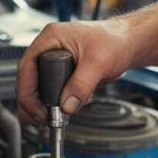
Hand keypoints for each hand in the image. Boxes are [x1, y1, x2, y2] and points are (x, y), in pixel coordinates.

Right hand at [15, 19, 138, 124]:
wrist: (130, 44)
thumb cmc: (116, 40)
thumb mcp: (98, 63)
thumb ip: (81, 85)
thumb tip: (67, 106)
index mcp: (51, 38)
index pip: (27, 67)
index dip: (28, 92)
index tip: (37, 111)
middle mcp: (50, 48)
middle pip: (30, 79)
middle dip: (34, 102)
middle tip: (42, 119)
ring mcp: (56, 60)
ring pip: (40, 87)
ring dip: (45, 104)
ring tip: (52, 118)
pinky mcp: (65, 72)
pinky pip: (53, 90)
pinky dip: (57, 102)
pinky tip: (64, 110)